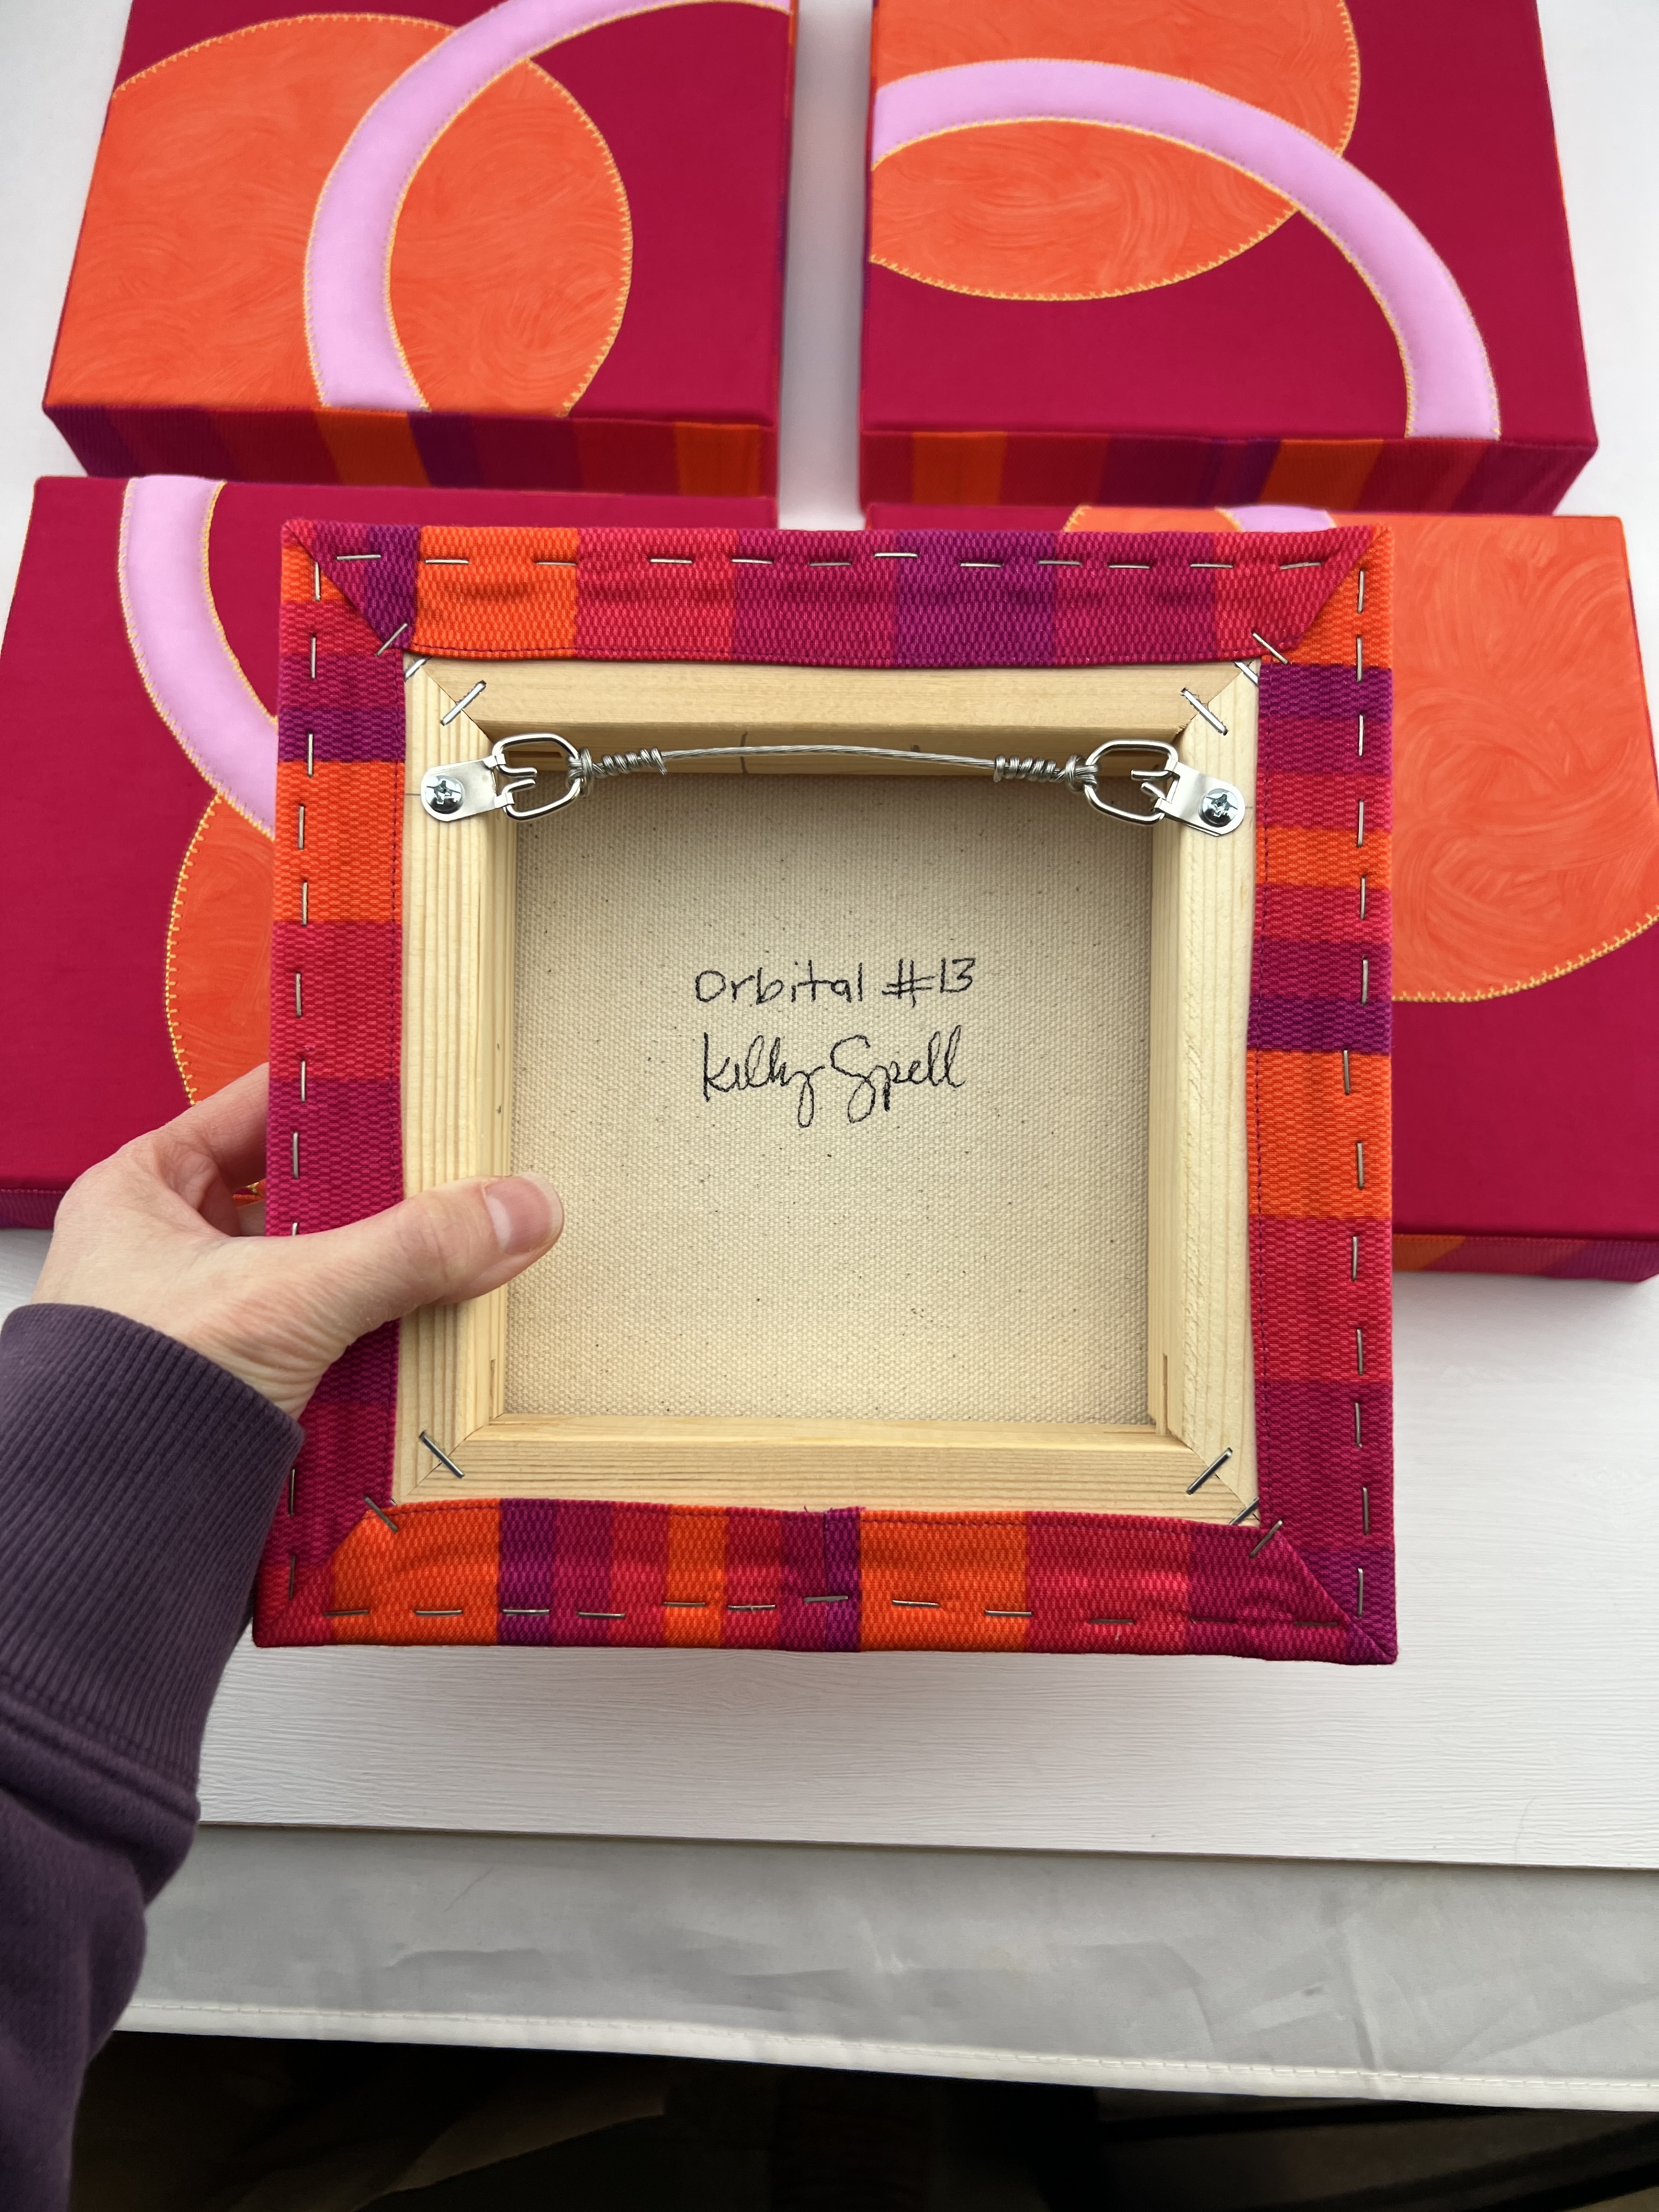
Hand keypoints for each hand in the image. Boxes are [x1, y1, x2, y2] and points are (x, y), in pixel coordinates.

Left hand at [32, 1066, 561, 1417]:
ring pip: (322, 1269)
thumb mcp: (293, 1294)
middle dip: (382, 1192)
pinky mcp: (244, 1386)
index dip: (338, 1094)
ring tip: (463, 1245)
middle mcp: (166, 1250)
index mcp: (140, 1190)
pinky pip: (329, 1338)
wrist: (108, 1535)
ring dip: (386, 1270)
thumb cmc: (132, 1397)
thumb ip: (411, 1246)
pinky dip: (378, 1335)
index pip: (259, 1109)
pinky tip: (435, 1325)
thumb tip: (519, 1207)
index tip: (418, 1087)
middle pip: (304, 1193)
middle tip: (458, 1173)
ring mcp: (207, 1321)